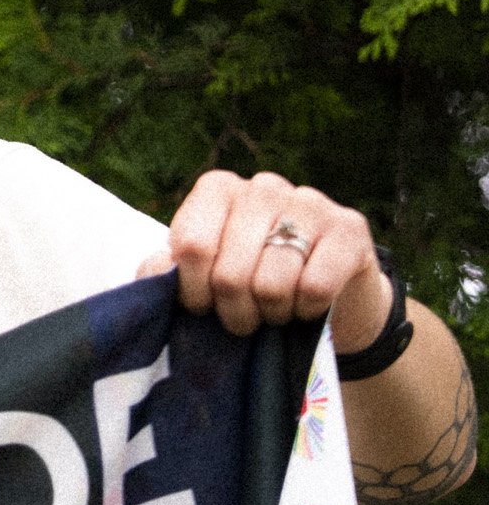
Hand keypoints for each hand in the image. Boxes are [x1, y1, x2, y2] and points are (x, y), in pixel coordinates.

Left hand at [157, 170, 395, 348]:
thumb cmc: (250, 281)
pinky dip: (307, 310)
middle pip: (229, 273)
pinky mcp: (349, 228)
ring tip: (275, 311)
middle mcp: (263, 186)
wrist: (328, 292)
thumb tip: (156, 271)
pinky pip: (315, 288)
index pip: (190, 247)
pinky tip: (307, 305)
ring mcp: (310, 202)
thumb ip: (168, 272)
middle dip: (234, 312)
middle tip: (244, 318)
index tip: (202, 306)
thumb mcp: (203, 276)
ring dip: (271, 314)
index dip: (192, 291)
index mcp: (218, 189)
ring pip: (272, 285)